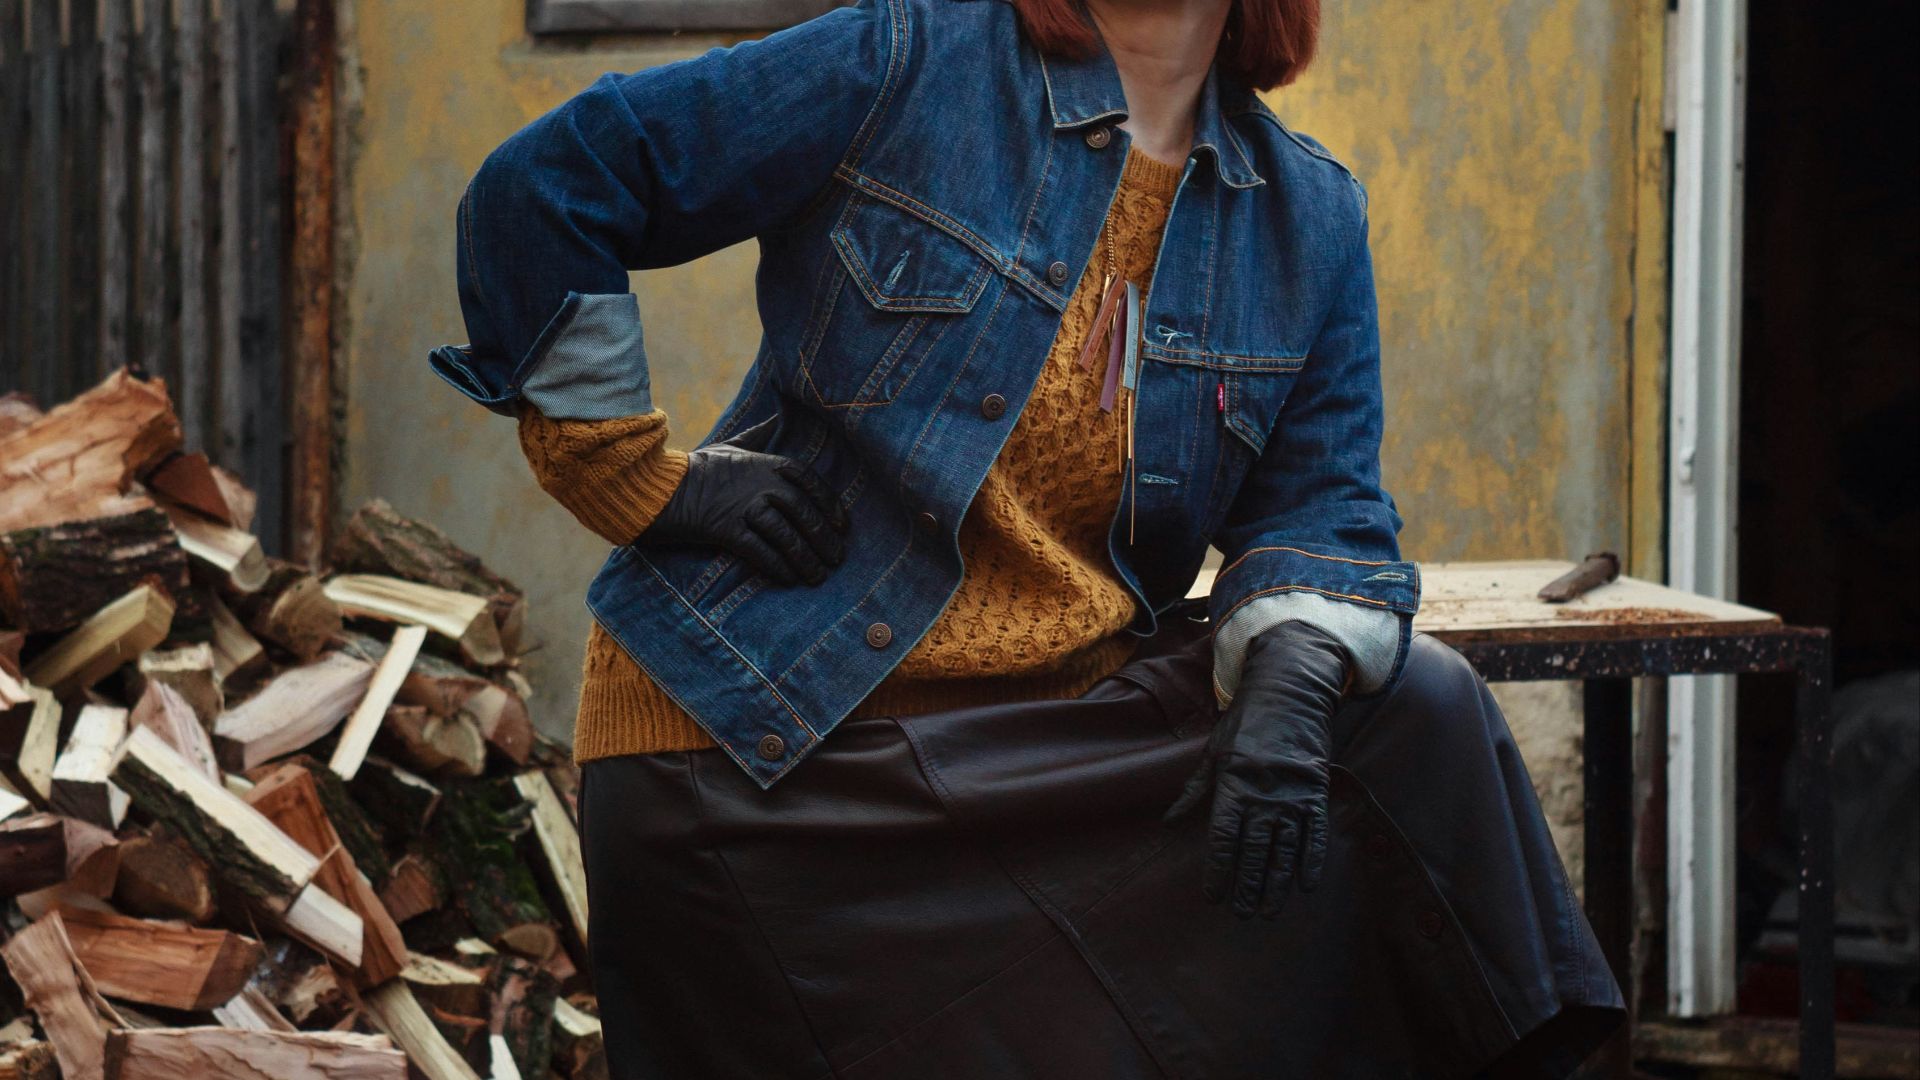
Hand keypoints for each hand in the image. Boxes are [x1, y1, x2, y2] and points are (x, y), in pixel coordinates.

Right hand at [639, 416, 848, 585]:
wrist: (660, 486)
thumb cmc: (699, 467)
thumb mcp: (733, 445)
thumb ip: (761, 434)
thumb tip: (780, 413)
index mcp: (767, 463)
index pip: (810, 482)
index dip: (830, 505)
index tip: (842, 526)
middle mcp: (760, 484)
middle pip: (802, 512)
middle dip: (823, 538)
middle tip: (836, 559)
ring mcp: (744, 507)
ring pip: (785, 536)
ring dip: (804, 559)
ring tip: (817, 577)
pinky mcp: (726, 530)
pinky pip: (759, 552)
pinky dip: (777, 566)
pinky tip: (788, 579)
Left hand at [1165, 621, 1349, 918]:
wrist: (1289, 693)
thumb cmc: (1245, 723)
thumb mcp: (1212, 752)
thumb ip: (1193, 790)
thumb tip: (1168, 821)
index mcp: (1233, 784)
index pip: (1223, 837)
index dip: (1219, 869)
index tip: (1213, 895)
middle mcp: (1263, 794)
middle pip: (1254, 851)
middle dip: (1247, 886)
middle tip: (1242, 914)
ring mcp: (1292, 795)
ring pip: (1284, 849)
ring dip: (1276, 883)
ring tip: (1268, 911)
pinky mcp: (1315, 792)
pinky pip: (1314, 834)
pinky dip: (1312, 860)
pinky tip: (1306, 885)